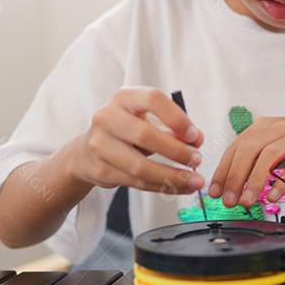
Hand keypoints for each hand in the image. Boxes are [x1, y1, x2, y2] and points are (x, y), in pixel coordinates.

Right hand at [69, 87, 204, 194]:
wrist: (88, 151)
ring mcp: (100, 144)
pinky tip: (178, 187)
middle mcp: (107, 117)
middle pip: (145, 135)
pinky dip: (161, 187)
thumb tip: (197, 140)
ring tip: (194, 180)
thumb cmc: (125, 131)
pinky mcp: (100, 169)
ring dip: (172, 176)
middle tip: (196, 160)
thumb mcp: (146, 120)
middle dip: (176, 151)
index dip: (177, 118)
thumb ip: (172, 128)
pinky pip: (136, 183)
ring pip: (140, 166)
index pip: (152, 100)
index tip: (195, 136)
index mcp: (123, 97)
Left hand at [209, 115, 284, 206]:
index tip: (216, 191)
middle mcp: (277, 127)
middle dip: (234, 177)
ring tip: (246, 201)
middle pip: (248, 150)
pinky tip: (273, 196)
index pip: (236, 147)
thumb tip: (237, 183)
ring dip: (254, 181)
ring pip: (268, 156)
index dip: (223, 170)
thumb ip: (260, 159)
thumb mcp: (280, 146)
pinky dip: (282, 181)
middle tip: (228, 200)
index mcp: (264, 126)